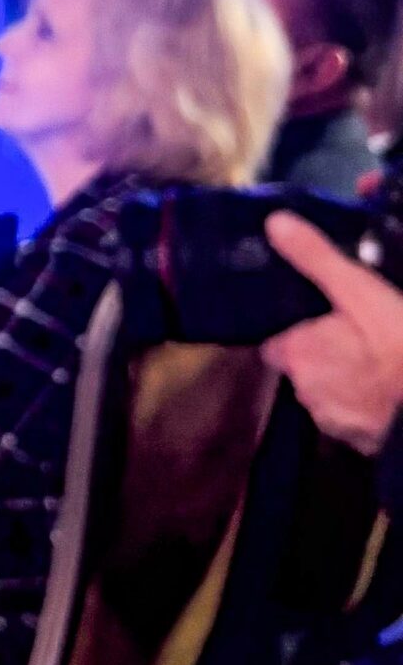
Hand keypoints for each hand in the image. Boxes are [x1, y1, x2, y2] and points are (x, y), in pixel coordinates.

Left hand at [263, 209, 402, 453]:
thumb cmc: (399, 348)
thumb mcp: (360, 291)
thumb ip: (317, 259)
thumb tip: (274, 223)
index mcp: (294, 352)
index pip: (278, 339)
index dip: (299, 327)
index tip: (325, 315)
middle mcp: (302, 389)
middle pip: (305, 363)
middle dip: (327, 350)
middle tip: (362, 332)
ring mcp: (331, 419)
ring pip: (331, 389)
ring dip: (349, 376)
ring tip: (382, 356)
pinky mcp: (361, 441)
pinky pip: (356, 413)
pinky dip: (368, 401)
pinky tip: (391, 385)